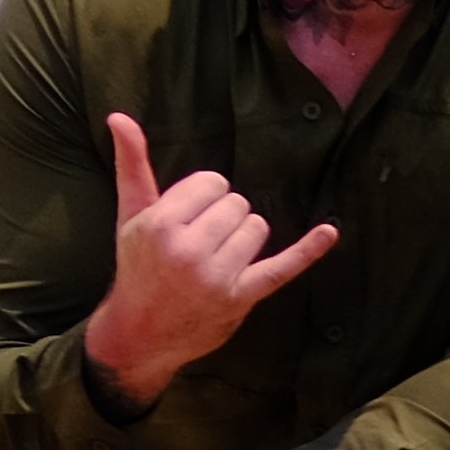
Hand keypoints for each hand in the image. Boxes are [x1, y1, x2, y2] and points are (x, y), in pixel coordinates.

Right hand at [83, 112, 338, 411]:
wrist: (138, 333)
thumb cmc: (138, 266)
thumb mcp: (130, 216)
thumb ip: (132, 164)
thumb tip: (119, 116)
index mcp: (160, 224)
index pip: (213, 183)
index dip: (206, 196)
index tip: (190, 217)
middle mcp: (188, 250)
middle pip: (238, 204)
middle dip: (224, 218)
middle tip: (199, 244)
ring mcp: (216, 277)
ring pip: (257, 227)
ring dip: (243, 238)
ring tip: (216, 259)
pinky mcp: (241, 298)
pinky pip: (282, 267)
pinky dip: (308, 249)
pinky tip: (329, 232)